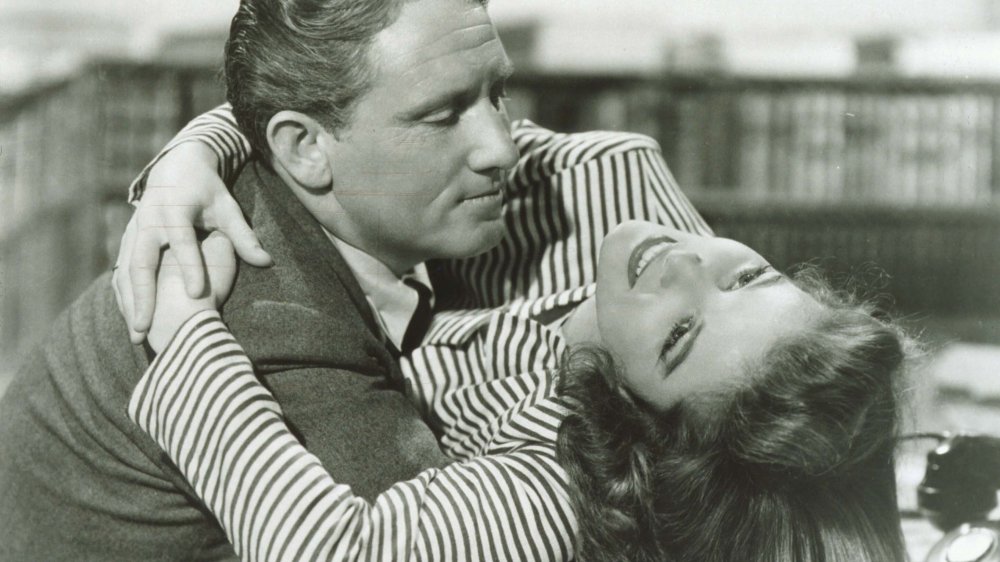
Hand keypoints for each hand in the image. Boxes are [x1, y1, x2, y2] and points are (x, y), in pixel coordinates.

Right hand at [113, 142, 271, 342]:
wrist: (174, 167)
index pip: (183, 242)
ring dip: (129, 303)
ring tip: (137, 334)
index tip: (196, 294)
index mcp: (176, 211)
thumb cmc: (206, 191)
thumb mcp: (226, 208)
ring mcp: (133, 231)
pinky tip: (131, 320)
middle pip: (141, 261)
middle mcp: (150, 221)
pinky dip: (124, 296)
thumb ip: (243, 236)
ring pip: (125, 270)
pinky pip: (120, 271)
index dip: (190, 267)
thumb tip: (268, 261)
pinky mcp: (127, 240)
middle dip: (143, 296)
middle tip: (147, 329)